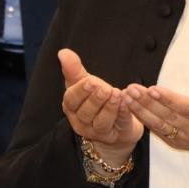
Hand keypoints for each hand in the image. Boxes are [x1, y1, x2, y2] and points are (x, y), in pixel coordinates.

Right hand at [59, 49, 142, 166]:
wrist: (114, 120)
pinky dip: (122, 114)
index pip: (71, 100)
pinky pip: (119, 125)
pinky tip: (126, 104)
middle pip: (86, 113)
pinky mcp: (116, 135)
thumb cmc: (95, 99)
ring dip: (109, 108)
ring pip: (101, 122)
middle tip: (105, 89)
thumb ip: (74, 69)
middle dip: (95, 100)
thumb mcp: (84, 83)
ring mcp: (98, 132)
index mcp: (72, 107)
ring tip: (116, 94)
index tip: (90, 81)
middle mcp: (82, 122)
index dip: (80, 91)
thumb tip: (63, 52)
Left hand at [121, 60, 188, 165]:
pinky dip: (142, 119)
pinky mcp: (176, 142)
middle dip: (147, 103)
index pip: (188, 108)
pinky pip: (157, 131)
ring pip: (159, 125)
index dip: (170, 100)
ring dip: (140, 111)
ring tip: (126, 96)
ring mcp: (185, 138)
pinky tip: (130, 107)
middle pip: (168, 116)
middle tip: (131, 89)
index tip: (153, 89)